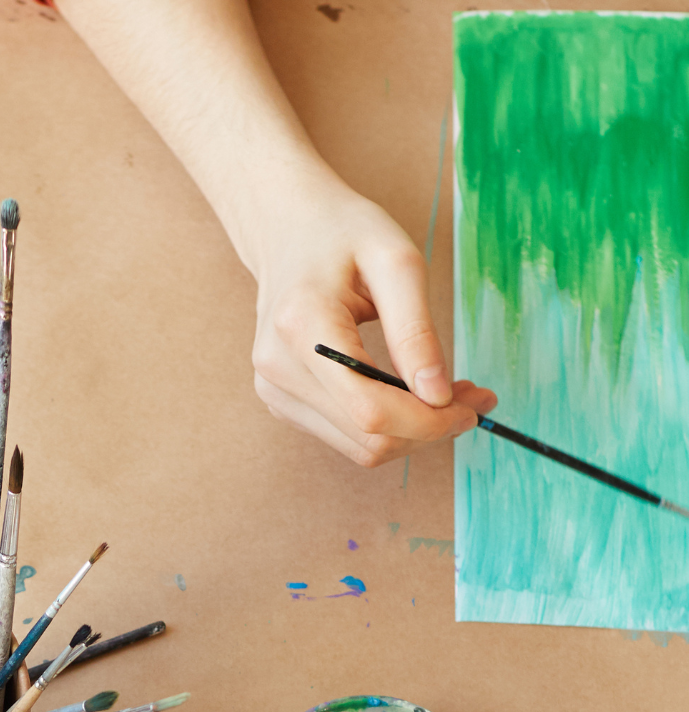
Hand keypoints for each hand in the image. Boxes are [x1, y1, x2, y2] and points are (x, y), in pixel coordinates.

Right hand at [248, 170, 497, 465]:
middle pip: (367, 437)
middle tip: (471, 399)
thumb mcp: (396, 262)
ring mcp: (275, 391)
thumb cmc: (343, 234)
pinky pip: (345, 436)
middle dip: (428, 428)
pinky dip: (387, 426)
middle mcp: (279, 370)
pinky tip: (409, 397)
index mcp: (303, 329)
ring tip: (446, 397)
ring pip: (358, 447)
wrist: (287, 228)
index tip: (472, 406)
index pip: (370, 410)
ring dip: (411, 433)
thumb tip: (438, 396)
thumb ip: (417, 331)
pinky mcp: (281, 401)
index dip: (428, 421)